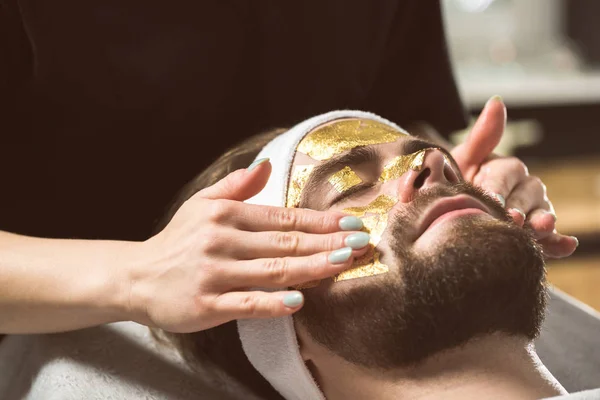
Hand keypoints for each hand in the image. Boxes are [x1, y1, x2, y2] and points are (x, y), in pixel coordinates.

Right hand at [125, 159, 367, 332]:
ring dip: (311, 267)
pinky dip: (272, 303)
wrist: (136, 277)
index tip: (351, 223)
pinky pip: (245, 304)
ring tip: (344, 264)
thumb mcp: (200, 204)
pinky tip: (298, 301)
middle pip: (284, 243)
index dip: (320, 222)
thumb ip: (234, 185)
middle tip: (361, 243)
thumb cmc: (175, 241)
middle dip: (327, 243)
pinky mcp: (205, 304)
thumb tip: (266, 165)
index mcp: (225, 215)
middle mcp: (221, 241)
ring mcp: (214, 273)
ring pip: (272, 271)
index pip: (282, 217)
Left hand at [451, 96, 577, 258]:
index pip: (507, 173)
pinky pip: (550, 240)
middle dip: (519, 206)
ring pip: (542, 215)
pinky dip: (558, 243)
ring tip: (539, 229)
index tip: (490, 197)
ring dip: (542, 223)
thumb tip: (498, 102)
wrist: (446, 214)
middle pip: (529, 194)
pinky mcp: (536, 236)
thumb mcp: (461, 160)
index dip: (499, 185)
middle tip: (510, 219)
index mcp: (506, 169)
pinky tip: (566, 246)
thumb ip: (481, 137)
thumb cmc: (454, 183)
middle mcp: (524, 188)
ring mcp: (533, 212)